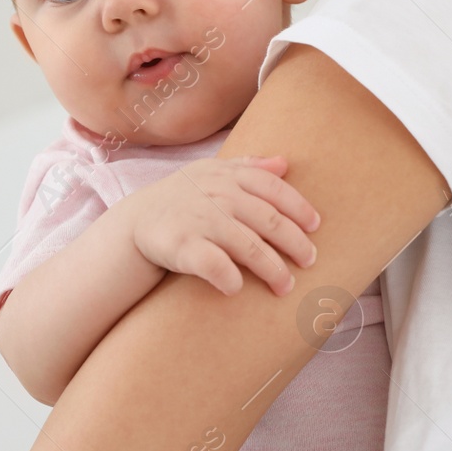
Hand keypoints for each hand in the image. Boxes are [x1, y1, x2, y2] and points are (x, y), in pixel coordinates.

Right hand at [126, 156, 320, 295]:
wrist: (137, 221)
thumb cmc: (184, 198)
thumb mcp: (212, 172)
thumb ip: (249, 166)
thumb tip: (285, 162)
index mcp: (228, 176)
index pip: (274, 189)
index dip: (299, 208)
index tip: (315, 227)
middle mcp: (218, 195)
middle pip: (269, 220)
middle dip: (295, 244)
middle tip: (309, 262)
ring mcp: (201, 220)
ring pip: (249, 247)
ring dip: (273, 269)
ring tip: (285, 286)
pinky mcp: (183, 246)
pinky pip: (214, 265)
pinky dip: (230, 278)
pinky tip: (238, 288)